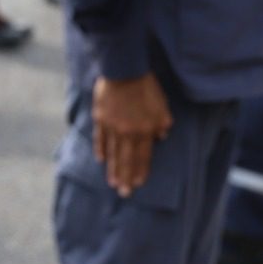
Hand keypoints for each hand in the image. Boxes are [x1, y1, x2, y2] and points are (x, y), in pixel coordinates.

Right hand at [91, 73, 173, 197]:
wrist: (124, 70)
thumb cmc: (146, 86)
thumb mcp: (162, 105)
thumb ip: (163, 123)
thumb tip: (161, 137)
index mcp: (144, 131)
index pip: (143, 156)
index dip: (140, 170)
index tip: (138, 184)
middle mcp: (128, 133)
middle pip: (126, 159)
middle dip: (125, 178)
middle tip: (123, 193)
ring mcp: (112, 127)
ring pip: (113, 153)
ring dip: (113, 169)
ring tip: (112, 183)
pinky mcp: (100, 118)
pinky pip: (100, 138)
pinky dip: (101, 150)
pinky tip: (101, 160)